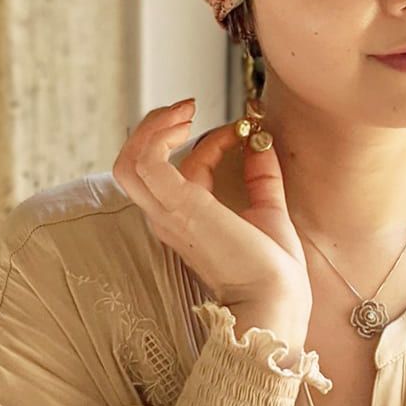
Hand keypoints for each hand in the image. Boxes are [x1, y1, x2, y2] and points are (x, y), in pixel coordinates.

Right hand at [112, 99, 312, 318]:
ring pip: (128, 162)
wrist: (277, 298)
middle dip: (157, 127)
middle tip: (189, 107)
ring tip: (184, 110)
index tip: (242, 131)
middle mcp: (167, 217)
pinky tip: (188, 124)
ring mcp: (169, 213)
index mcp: (185, 220)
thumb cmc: (274, 269)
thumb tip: (261, 141)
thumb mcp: (268, 210)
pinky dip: (159, 136)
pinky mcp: (179, 206)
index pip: (178, 169)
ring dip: (152, 127)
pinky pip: (146, 163)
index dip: (208, 141)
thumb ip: (262, 177)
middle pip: (133, 164)